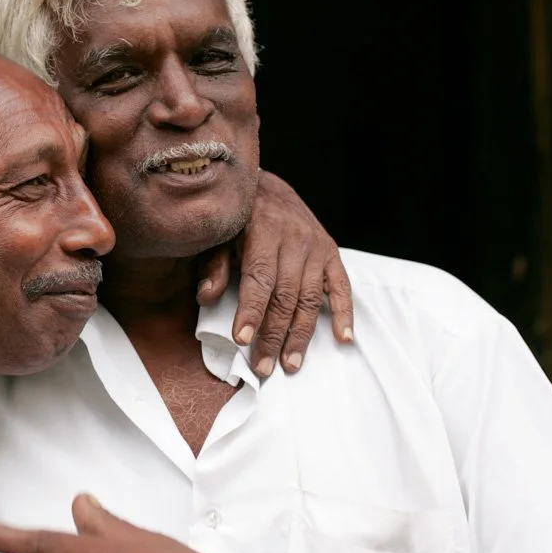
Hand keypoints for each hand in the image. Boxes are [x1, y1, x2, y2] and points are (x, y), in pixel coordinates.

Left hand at [197, 169, 353, 377]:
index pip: (259, 278)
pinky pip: (342, 286)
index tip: (241, 339)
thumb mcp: (218, 234)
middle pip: (286, 295)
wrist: (265, 185)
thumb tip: (207, 298)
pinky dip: (345, 313)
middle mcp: (296, 237)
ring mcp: (318, 245)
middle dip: (273, 334)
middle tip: (262, 367)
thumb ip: (214, 265)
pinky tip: (343, 339)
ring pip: (311, 298)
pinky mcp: (332, 252)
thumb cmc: (236, 217)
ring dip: (301, 335)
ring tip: (290, 364)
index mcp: (264, 229)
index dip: (250, 310)